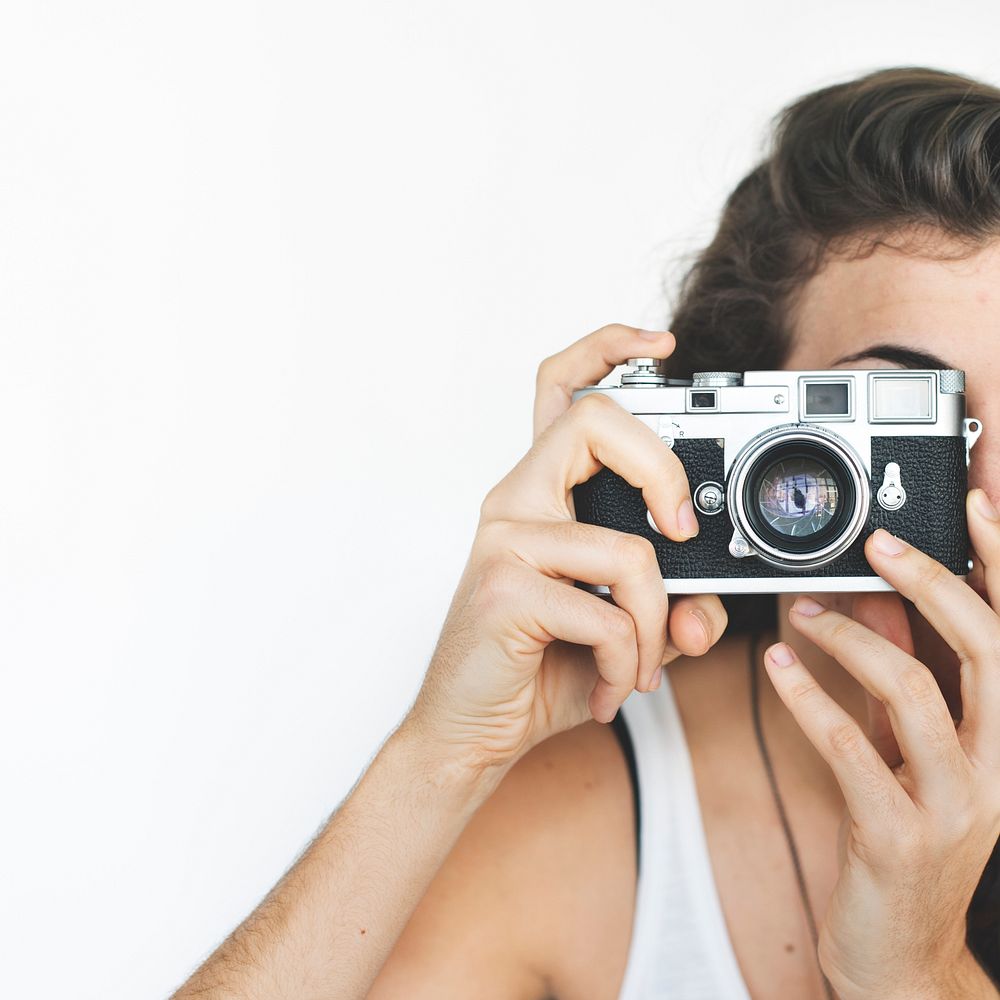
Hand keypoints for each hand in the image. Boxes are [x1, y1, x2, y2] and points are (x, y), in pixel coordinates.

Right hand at [405, 323, 727, 776]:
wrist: (471, 730)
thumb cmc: (538, 668)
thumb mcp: (621, 629)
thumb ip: (670, 606)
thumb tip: (707, 610)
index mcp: (541, 493)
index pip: (559, 389)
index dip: (605, 349)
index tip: (658, 345)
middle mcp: (516, 500)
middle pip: (596, 424)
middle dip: (665, 473)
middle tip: (680, 534)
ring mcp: (505, 539)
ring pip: (630, 549)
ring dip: (655, 626)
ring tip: (640, 666)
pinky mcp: (504, 588)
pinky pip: (609, 614)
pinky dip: (627, 662)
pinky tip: (607, 687)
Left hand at [761, 489, 999, 998]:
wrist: (899, 954)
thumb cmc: (903, 841)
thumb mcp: (909, 752)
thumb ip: (898, 680)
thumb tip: (870, 602)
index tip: (976, 505)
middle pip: (987, 649)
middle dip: (933, 581)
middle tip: (878, 543)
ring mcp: (956, 804)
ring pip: (916, 689)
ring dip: (851, 639)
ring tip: (801, 612)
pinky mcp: (898, 834)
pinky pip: (849, 745)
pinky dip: (807, 694)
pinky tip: (775, 664)